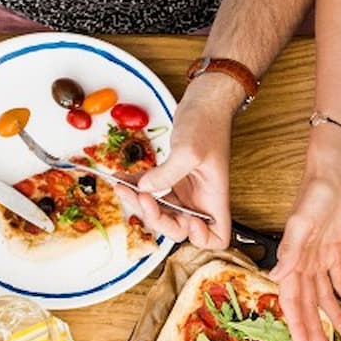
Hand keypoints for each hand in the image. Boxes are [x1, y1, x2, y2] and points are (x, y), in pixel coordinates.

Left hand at [123, 80, 237, 247]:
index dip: (199, 237)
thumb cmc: (207, 124)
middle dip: (156, 218)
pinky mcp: (172, 178)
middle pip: (179, 228)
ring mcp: (185, 190)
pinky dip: (136, 188)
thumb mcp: (188, 150)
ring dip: (140, 204)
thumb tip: (146, 190)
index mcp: (214, 198)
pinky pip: (152, 192)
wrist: (204, 102)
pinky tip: (122, 177)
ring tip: (122, 186)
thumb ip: (166, 174)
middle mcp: (200, 199)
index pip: (217, 236)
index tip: (184, 219)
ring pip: (161, 212)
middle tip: (140, 197)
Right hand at [273, 154, 340, 340]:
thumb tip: (276, 276)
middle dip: (315, 328)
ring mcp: (318, 257)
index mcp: (292, 258)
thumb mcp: (301, 221)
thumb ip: (290, 250)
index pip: (292, 298)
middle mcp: (303, 261)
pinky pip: (340, 280)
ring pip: (325, 296)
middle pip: (308, 303)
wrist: (332, 173)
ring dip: (335, 317)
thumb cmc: (314, 192)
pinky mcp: (334, 250)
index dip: (297, 322)